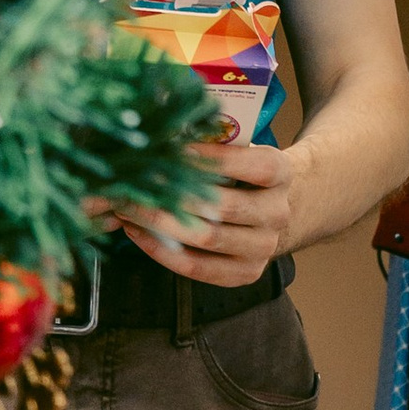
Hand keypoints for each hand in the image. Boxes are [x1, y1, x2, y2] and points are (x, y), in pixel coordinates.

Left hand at [119, 130, 298, 286]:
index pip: (254, 166)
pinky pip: (198, 267)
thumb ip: (208, 143)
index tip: (175, 150)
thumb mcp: (236, 149)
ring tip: (127, 207)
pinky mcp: (246, 273)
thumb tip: (158, 136)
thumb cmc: (239, 172)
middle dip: (174, 193)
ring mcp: (264, 247)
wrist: (268, 209)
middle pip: (224, 206)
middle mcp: (278, 213)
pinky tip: (137, 232)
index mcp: (280, 174)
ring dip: (160, 222)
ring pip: (207, 238)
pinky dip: (162, 250)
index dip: (214, 159)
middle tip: (134, 181)